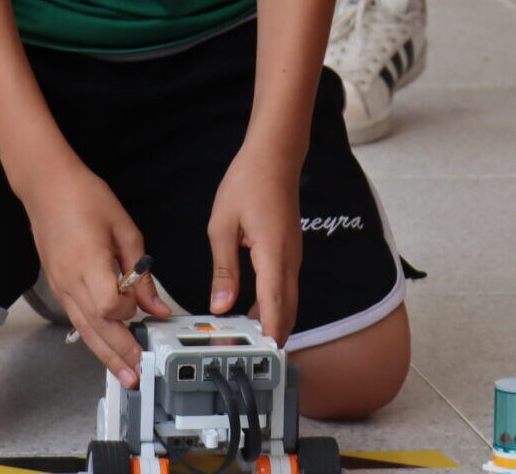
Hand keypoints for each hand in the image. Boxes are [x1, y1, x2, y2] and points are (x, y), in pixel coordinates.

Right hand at [25, 163, 172, 387]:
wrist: (47, 186)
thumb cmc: (86, 198)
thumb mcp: (124, 228)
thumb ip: (141, 272)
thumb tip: (157, 306)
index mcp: (89, 261)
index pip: (109, 305)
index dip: (128, 311)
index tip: (143, 307)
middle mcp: (71, 280)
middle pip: (96, 327)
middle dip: (119, 353)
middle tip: (138, 374)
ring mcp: (61, 286)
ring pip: (84, 329)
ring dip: (105, 354)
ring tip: (123, 375)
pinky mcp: (58, 286)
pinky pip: (76, 319)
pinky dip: (92, 336)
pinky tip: (105, 348)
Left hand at [207, 147, 302, 344]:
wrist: (275, 156)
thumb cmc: (248, 183)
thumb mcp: (222, 227)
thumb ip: (223, 270)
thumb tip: (221, 306)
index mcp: (273, 255)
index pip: (275, 306)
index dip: (268, 335)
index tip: (260, 358)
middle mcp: (290, 261)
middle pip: (287, 311)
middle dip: (270, 336)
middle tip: (246, 356)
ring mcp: (293, 257)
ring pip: (287, 301)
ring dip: (272, 322)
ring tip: (245, 340)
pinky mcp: (290, 253)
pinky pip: (285, 287)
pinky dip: (273, 305)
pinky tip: (251, 312)